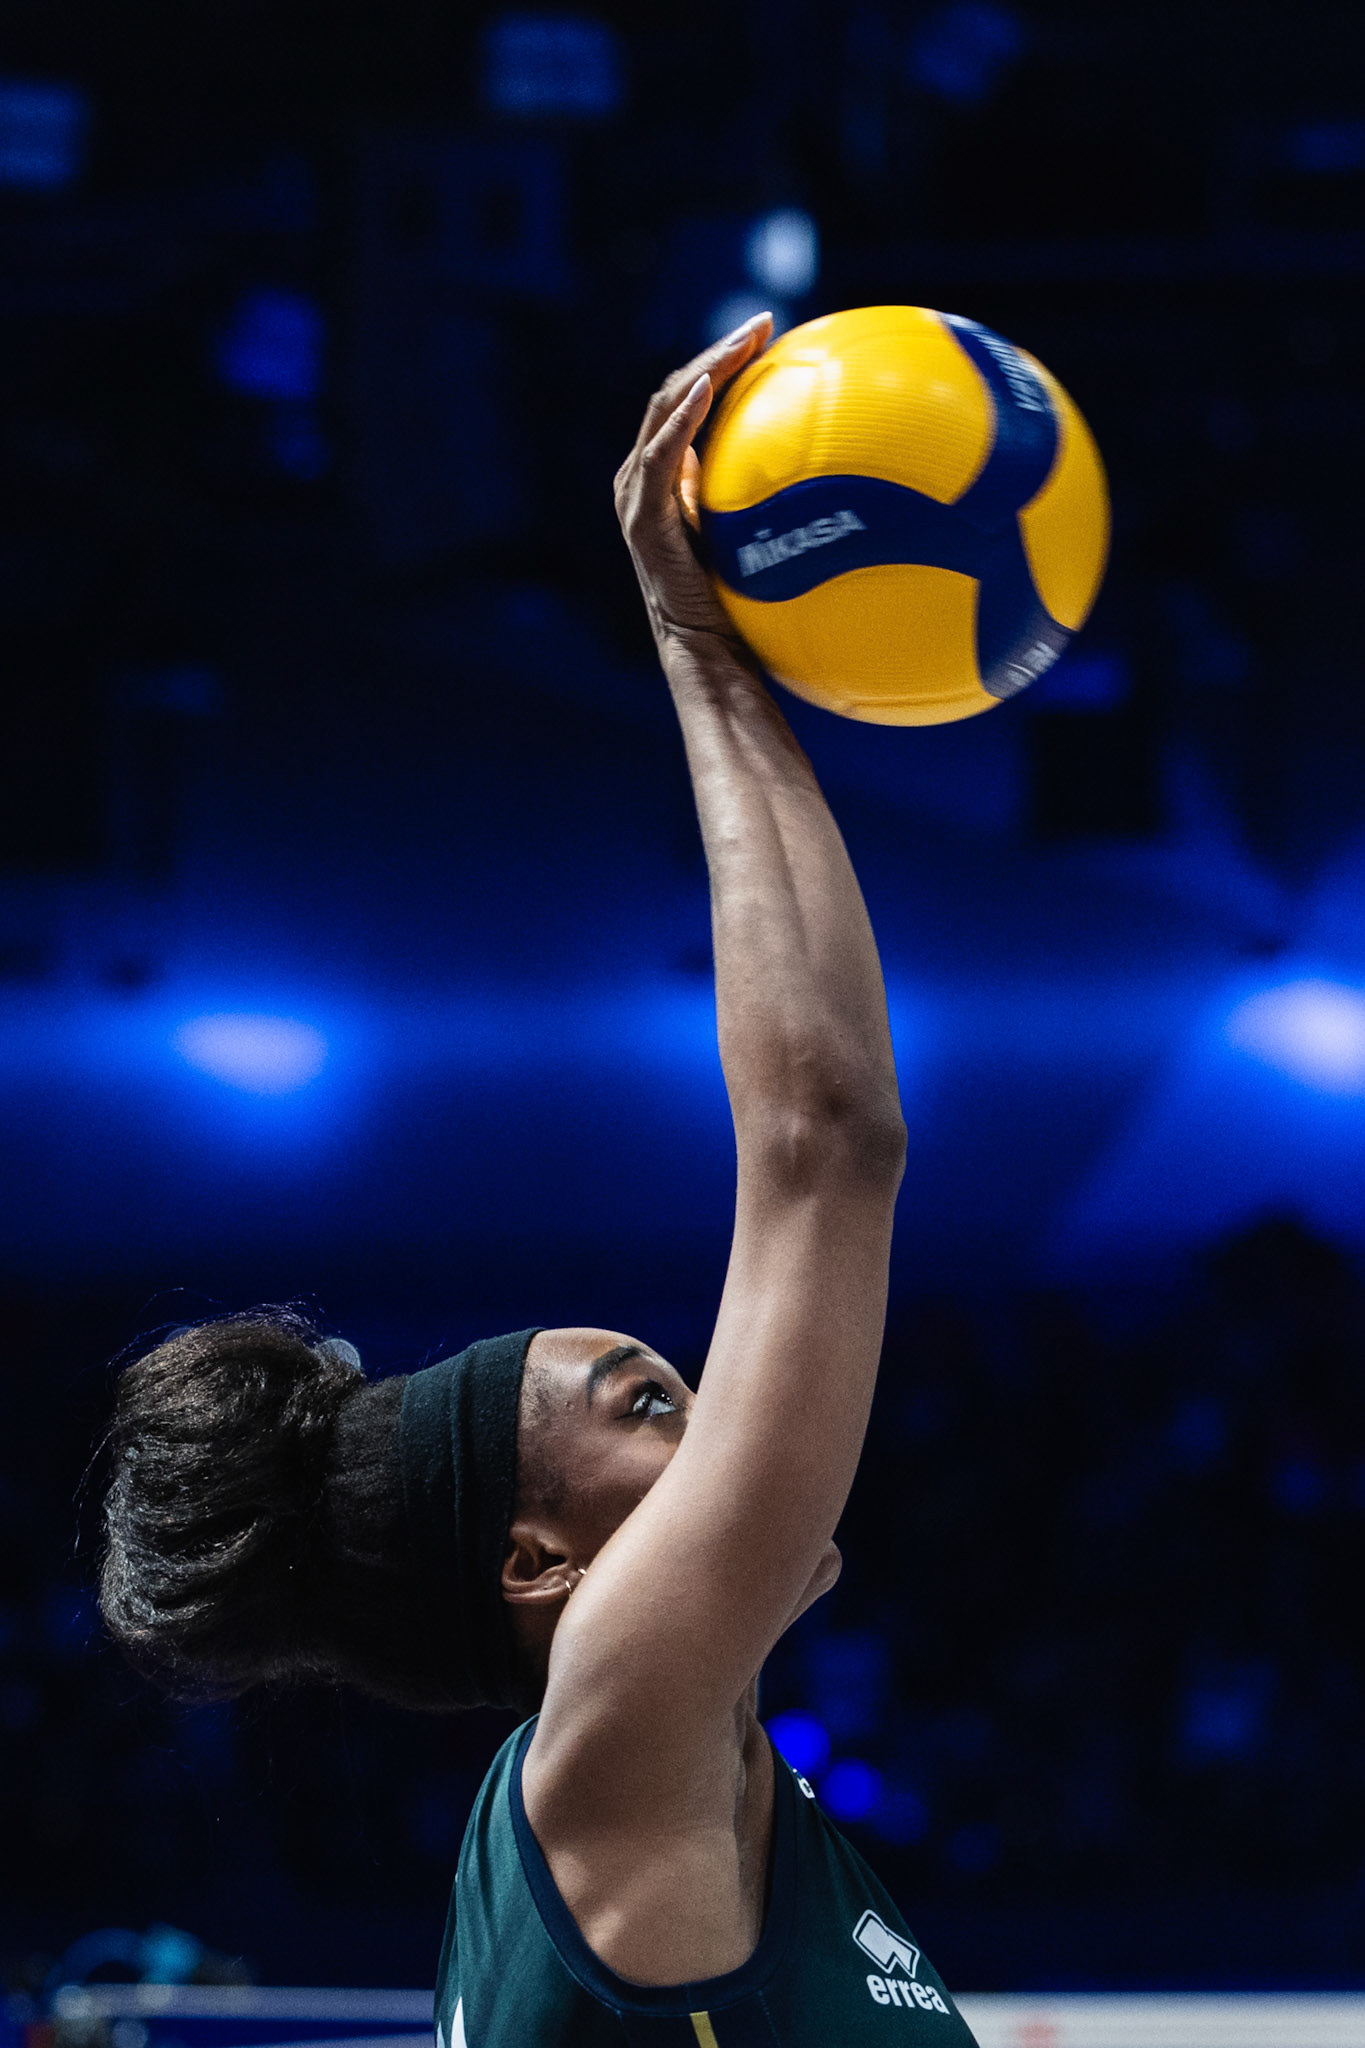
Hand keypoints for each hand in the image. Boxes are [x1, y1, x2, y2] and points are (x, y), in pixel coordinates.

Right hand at [614, 312, 773, 657]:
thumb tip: (837, 463)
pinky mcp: (642, 517)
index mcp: (667, 474)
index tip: (769, 331)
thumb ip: (770, 495)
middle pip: (675, 391)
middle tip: (761, 324)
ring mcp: (636, 495)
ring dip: (703, 369)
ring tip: (740, 342)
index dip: (724, 361)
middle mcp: (643, 476)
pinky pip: (659, 455)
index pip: (691, 400)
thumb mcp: (759, 536)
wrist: (708, 651)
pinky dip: (681, 418)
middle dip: (718, 352)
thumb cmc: (741, 605)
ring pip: (665, 408)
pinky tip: (708, 388)